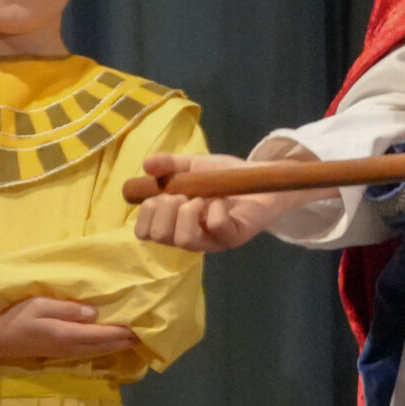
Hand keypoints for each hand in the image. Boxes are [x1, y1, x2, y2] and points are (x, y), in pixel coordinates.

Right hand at [0, 296, 136, 362]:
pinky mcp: (59, 352)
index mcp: (68, 335)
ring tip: (136, 337)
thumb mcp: (41, 305)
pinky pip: (89, 351)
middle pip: (106, 346)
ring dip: (117, 345)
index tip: (146, 326)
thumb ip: (68, 309)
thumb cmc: (16, 316)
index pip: (104, 335)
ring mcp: (64, 352)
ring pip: (98, 350)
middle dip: (127, 341)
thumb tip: (95, 313)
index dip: (125, 332)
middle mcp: (70, 347)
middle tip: (150, 333)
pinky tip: (111, 340)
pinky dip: (104, 346)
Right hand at [134, 155, 292, 251]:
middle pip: (159, 236)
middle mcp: (189, 236)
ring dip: (188, 212)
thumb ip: (169, 164)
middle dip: (166, 208)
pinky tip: (222, 200)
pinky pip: (215, 228)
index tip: (162, 193)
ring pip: (184, 240)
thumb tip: (146, 165)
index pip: (143, 232)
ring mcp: (211, 241)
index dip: (147, 211)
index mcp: (174, 223)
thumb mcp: (193, 165)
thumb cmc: (224, 176)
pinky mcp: (233, 237)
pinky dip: (215, 210)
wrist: (261, 177)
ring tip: (200, 198)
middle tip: (183, 194)